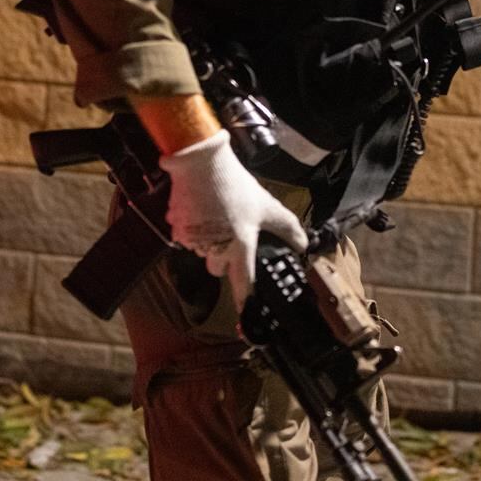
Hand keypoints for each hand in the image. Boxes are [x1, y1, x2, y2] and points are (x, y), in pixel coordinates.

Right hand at [157, 131, 308, 300]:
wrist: (200, 163)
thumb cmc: (235, 186)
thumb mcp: (267, 206)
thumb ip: (287, 228)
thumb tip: (303, 245)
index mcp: (239, 246)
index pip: (242, 284)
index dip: (245, 302)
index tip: (246, 318)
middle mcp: (214, 249)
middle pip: (218, 269)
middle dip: (223, 259)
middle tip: (230, 236)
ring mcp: (193, 241)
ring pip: (201, 252)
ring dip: (207, 242)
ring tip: (215, 217)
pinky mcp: (177, 229)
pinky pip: (186, 238)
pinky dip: (193, 230)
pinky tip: (200, 211)